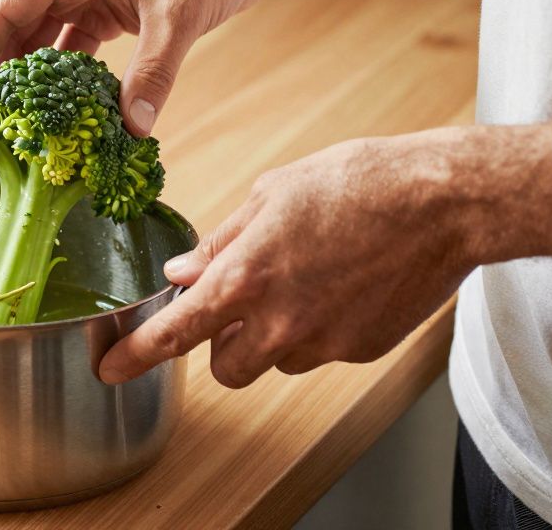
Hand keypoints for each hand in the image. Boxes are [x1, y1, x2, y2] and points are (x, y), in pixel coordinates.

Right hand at [0, 0, 272, 134]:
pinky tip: (58, 115)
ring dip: (26, 82)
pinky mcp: (104, 9)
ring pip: (38, 41)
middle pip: (11, 30)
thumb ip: (153, 73)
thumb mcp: (179, 18)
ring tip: (10, 129)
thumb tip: (132, 127)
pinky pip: (69, 48)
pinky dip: (63, 80)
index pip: (2, 14)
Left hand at [98, 130, 480, 387]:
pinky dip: (319, 329)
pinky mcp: (361, 350)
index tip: (108, 368)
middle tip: (238, 307)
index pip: (174, 333)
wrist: (442, 202)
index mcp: (245, 277)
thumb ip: (220, 243)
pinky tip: (342, 284)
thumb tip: (182, 272)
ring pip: (275, 362)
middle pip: (224, 368)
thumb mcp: (270, 196)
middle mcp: (279, 321)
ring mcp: (323, 342)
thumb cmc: (355, 184)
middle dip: (221, 346)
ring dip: (273, 337)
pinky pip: (322, 353)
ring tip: (305, 281)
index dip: (135, 355)